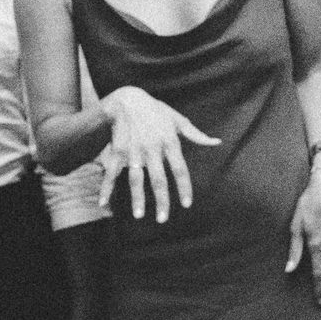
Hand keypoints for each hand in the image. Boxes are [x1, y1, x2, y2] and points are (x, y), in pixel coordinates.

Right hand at [96, 87, 219, 222]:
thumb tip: (216, 142)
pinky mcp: (117, 151)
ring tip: (139, 216)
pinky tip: (104, 203)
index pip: (180, 169)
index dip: (184, 187)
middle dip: (161, 200)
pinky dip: (105, 187)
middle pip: (158, 179)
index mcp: (169, 142)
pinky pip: (111, 172)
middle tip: (163, 219)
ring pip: (136, 178)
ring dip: (137, 198)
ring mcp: (133, 151)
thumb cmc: (156, 111)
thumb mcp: (177, 120)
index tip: (186, 204)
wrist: (127, 100)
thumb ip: (196, 135)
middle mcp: (152, 148)